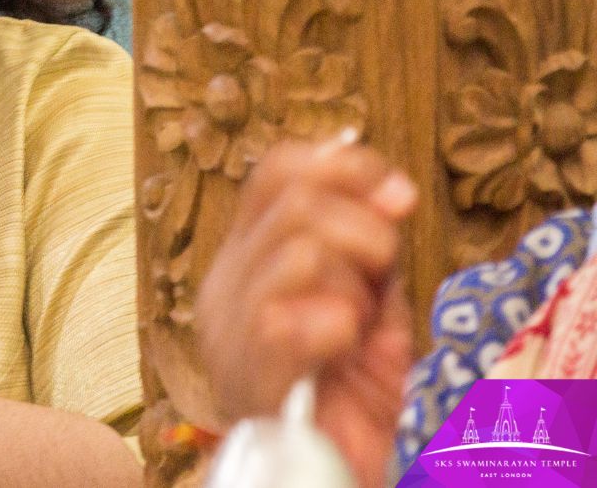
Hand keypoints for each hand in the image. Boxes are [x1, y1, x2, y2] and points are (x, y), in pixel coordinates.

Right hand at [196, 138, 416, 487]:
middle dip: (362, 226)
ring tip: (358, 321)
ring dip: (353, 279)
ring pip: (297, 248)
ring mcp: (229, 324)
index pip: (277, 171)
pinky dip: (338, 325)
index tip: (399, 197)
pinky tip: (342, 349)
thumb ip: (370, 247)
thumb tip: (391, 191)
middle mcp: (227, 279)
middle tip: (383, 273)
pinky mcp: (249, 370)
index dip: (343, 168)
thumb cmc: (350, 396)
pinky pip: (293, 318)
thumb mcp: (369, 302)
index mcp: (248, 256)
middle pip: (292, 198)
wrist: (331, 472)